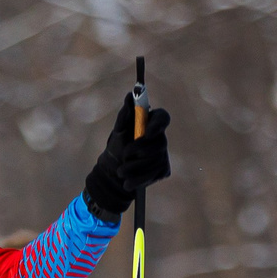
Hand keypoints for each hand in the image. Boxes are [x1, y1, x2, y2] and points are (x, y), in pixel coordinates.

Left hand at [82, 90, 171, 217]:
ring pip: (155, 160)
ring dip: (134, 167)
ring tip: (120, 171)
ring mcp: (163, 154)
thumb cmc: (116, 147)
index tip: (147, 133)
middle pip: (159, 142)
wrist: (113, 173)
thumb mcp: (118, 131)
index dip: (158, 125)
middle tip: (125, 155)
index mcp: (151, 123)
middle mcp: (160, 138)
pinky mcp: (163, 170)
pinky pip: (153, 174)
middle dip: (139, 150)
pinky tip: (127, 182)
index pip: (163, 118)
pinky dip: (138, 179)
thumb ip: (124, 114)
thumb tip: (130, 95)